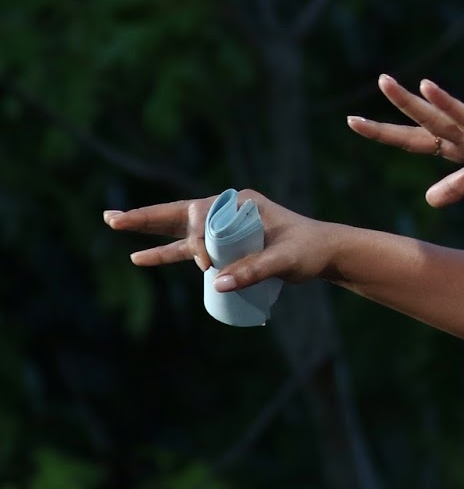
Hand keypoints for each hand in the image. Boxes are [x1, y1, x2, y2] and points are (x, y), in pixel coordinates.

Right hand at [103, 190, 332, 290]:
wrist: (327, 253)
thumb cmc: (310, 250)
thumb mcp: (285, 260)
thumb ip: (255, 270)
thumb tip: (218, 285)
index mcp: (240, 203)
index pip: (201, 216)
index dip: (194, 241)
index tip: (206, 265)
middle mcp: (228, 210)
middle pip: (178, 213)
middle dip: (145, 217)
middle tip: (111, 220)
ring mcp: (224, 227)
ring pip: (179, 229)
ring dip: (147, 230)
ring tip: (113, 224)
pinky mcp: (226, 245)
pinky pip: (189, 249)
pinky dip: (166, 252)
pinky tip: (140, 257)